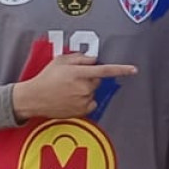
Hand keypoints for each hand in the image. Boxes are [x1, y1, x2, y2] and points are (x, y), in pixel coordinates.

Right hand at [12, 51, 136, 120]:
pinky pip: (90, 104)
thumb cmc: (46, 78)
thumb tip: (93, 59)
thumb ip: (79, 58)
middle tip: (72, 79)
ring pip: (92, 92)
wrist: (34, 98)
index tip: (134, 70)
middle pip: (97, 80)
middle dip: (89, 78)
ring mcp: (83, 101)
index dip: (121, 70)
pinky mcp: (81, 111)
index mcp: (79, 73)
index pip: (105, 70)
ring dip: (85, 90)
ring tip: (67, 90)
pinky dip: (84, 101)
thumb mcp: (60, 61)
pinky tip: (70, 99)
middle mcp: (83, 88)